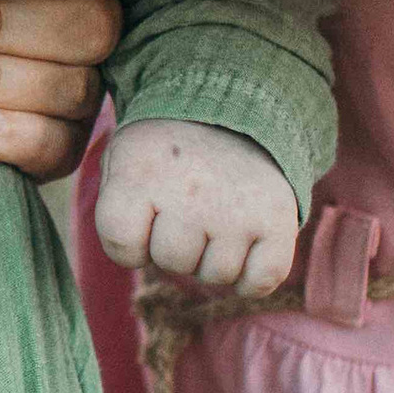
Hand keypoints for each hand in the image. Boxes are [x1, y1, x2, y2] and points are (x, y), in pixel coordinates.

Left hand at [94, 120, 297, 293]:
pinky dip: (252, 277)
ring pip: (215, 275)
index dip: (128, 243)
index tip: (141, 218)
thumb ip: (115, 206)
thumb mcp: (124, 158)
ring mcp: (237, 209)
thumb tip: (131, 255)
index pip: (121, 242)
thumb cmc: (168, 152)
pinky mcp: (278, 221)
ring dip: (213, 257)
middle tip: (186, 210)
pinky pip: (261, 281)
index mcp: (141, 172)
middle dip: (174, 247)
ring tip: (216, 218)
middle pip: (171, 261)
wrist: (233, 111)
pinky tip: (244, 247)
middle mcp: (190, 191)